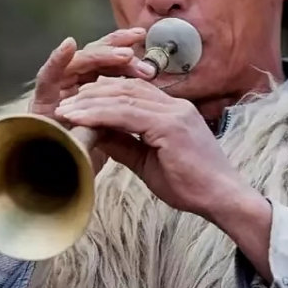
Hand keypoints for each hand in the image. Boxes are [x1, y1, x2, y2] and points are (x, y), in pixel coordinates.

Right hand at [29, 30, 156, 173]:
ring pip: (77, 62)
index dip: (129, 65)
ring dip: (99, 54)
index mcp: (90, 100)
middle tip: (139, 44)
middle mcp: (71, 92)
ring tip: (122, 51)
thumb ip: (118, 124)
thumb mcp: (107, 145)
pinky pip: (46, 76)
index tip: (152, 64)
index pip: (110, 72)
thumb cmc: (78, 171)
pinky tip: (70, 45)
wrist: (45, 194)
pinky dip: (57, 59)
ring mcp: (54, 95)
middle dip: (118, 51)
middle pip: (96, 61)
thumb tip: (142, 107)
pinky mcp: (38, 101)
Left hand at [55, 76, 245, 217]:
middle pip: (126, 88)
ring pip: (123, 97)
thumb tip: (97, 136)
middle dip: (92, 94)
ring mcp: (174, 112)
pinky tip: (79, 118)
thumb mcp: (148, 161)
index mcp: (173, 110)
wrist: (222, 199)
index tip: (79, 104)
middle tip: (65, 103)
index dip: (104, 94)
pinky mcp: (171, 125)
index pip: (133, 91)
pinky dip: (99, 114)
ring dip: (90, 102)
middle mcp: (175, 105)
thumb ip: (125, 144)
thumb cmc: (190, 184)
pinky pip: (127, 114)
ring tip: (65, 110)